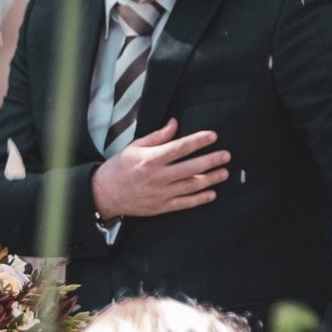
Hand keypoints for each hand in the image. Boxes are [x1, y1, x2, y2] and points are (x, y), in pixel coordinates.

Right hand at [90, 118, 228, 220]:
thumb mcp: (135, 147)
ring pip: (191, 186)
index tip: (213, 136)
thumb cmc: (119, 167)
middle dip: (212, 160)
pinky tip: (212, 193)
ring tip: (225, 173)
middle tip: (227, 155)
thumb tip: (175, 123)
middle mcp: (157, 176)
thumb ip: (157, 136)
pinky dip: (200, 199)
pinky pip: (185, 203)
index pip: (180, 147)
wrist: (104, 194)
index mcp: (151, 159)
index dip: (198, 141)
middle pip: (191, 167)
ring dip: (211, 179)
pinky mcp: (160, 207)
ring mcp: (160, 193)